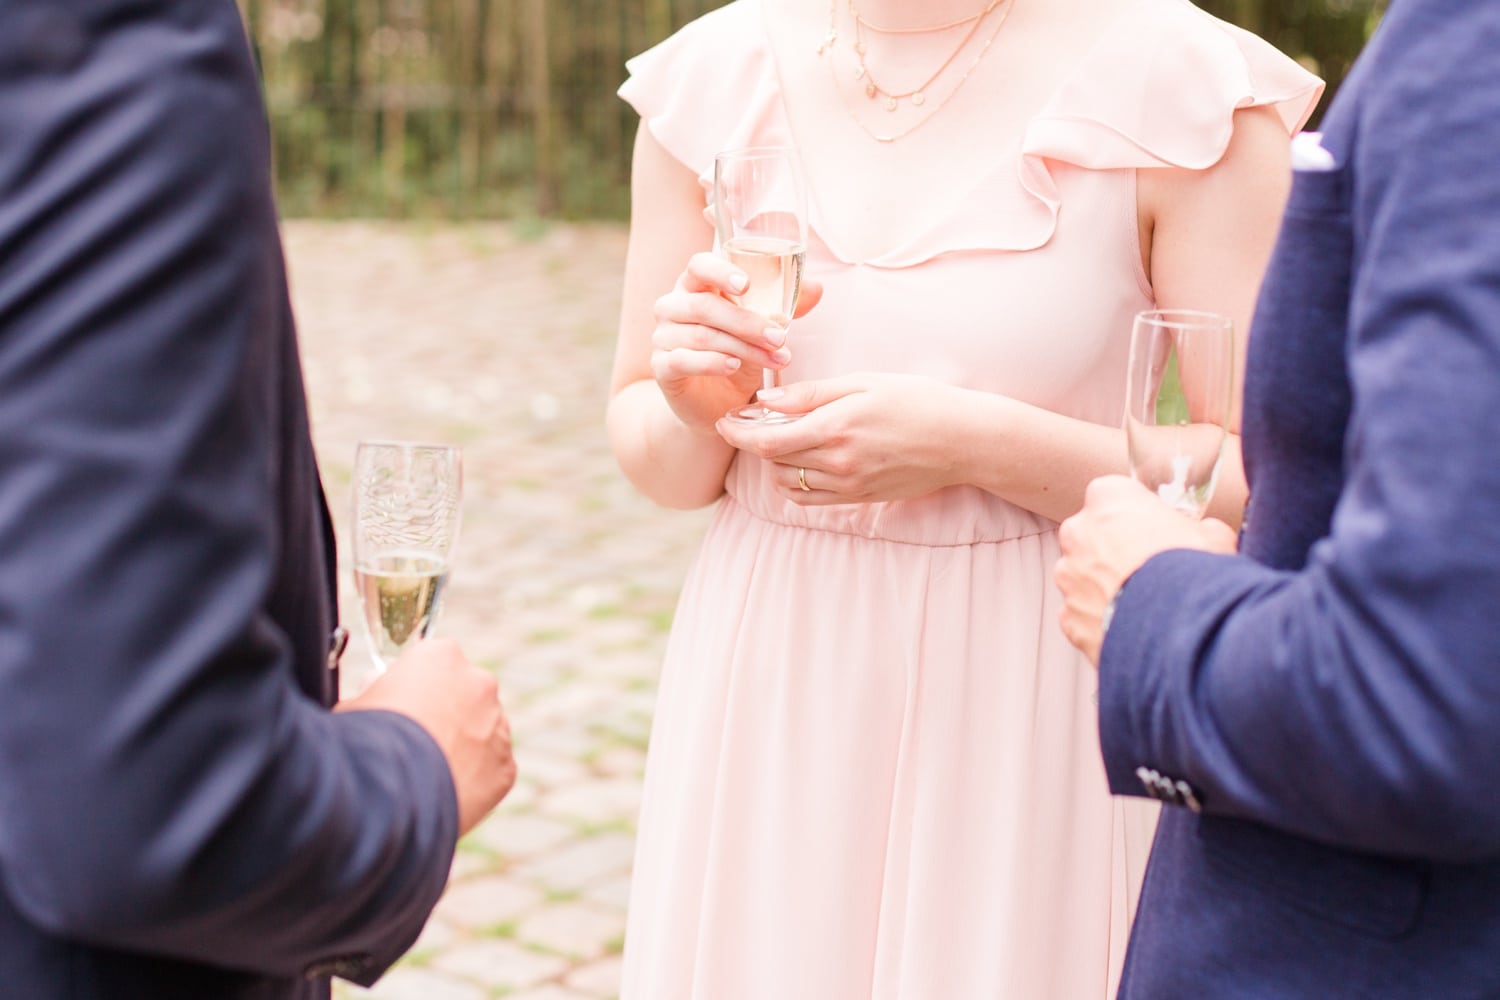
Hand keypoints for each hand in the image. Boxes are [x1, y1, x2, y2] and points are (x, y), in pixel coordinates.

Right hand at [338, 639, 515, 835]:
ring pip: (484, 731)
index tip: (403, 707)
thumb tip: (375, 686)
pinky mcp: (506, 766)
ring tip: (430, 773)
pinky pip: (492, 769)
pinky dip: (475, 780)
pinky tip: (445, 793)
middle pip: (467, 694)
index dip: (417, 686)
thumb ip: (376, 689)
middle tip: (418, 742)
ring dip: (465, 746)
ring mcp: (498, 724)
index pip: (436, 662)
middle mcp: (480, 682)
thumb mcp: (356, 704)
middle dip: (448, 713)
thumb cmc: (367, 741)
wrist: (392, 793)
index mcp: (442, 656)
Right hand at [650, 252, 822, 431]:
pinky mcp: (661, 367)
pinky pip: (682, 360)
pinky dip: (711, 362)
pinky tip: (734, 366)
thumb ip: (786, 307)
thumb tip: (817, 288)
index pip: (698, 265)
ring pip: (702, 335)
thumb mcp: (763, 330)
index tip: (747, 285)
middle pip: (705, 305)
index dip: (720, 271)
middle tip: (780, 337)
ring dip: (742, 347)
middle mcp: (673, 306)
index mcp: (695, 286)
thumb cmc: (736, 355)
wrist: (713, 403)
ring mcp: (663, 337)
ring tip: (773, 359)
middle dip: (747, 322)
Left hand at [714, 372, 961, 503]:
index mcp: (835, 429)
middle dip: (754, 442)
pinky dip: (794, 483)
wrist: (960, 441)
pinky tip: (801, 462)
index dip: (738, 433)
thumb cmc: (916, 401)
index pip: (767, 441)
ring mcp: (848, 486)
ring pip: (787, 483)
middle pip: (773, 461)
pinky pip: (810, 499)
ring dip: (774, 464)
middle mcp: (838, 463)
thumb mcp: (863, 383)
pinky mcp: (858, 499)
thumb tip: (766, 400)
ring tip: (781, 439)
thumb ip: (811, 394)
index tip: (726, 421)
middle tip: (752, 421)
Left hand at [1055, 476, 1237, 664]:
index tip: (1153, 529)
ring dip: (1105, 585)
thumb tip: (1205, 535)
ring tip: (1144, 603)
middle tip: (1149, 568)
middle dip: (1114, 549)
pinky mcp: (1067, 615)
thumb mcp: (1213, 536)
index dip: (1136, 515)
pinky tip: (1131, 627)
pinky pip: (1082, 613)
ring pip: (1083, 575)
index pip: (1113, 495)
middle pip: (1091, 534)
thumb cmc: (1194, 572)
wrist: (1179, 630)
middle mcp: (1078, 532)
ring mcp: (1068, 575)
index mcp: (1108, 498)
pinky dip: (1101, 619)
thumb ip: (1196, 528)